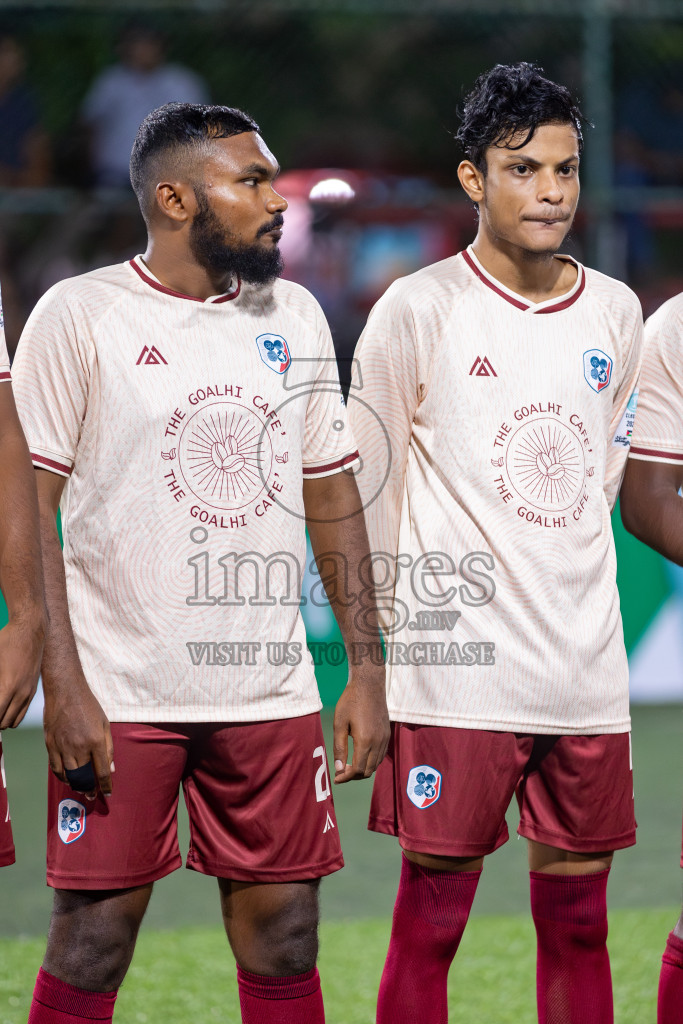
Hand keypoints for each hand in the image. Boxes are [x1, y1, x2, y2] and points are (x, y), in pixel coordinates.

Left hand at [0, 614, 45, 728]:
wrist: (31, 630)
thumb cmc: (6, 641)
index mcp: (8, 687)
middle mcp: (21, 693)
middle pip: (4, 723)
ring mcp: (29, 692)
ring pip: (14, 721)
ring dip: (2, 720)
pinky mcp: (33, 689)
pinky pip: (22, 711)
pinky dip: (12, 714)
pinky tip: (3, 705)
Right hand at [44, 670, 113, 799]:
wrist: (66, 691)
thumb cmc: (88, 706)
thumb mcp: (105, 724)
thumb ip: (109, 748)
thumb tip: (111, 768)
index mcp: (96, 741)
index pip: (102, 771)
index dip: (105, 785)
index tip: (107, 793)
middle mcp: (79, 746)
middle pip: (84, 777)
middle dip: (89, 789)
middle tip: (91, 794)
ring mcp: (63, 746)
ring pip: (69, 775)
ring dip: (75, 785)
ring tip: (81, 787)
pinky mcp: (50, 745)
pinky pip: (55, 768)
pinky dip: (62, 777)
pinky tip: (67, 778)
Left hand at [333, 670, 389, 783]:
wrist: (369, 684)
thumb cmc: (351, 701)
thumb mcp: (339, 723)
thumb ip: (339, 747)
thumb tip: (338, 768)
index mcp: (365, 740)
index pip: (357, 769)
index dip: (345, 777)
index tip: (336, 779)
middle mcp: (378, 742)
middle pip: (368, 770)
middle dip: (353, 776)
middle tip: (341, 772)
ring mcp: (385, 738)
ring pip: (376, 764)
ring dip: (363, 769)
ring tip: (349, 765)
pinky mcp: (387, 734)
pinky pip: (381, 755)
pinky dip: (371, 761)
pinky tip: (361, 755)